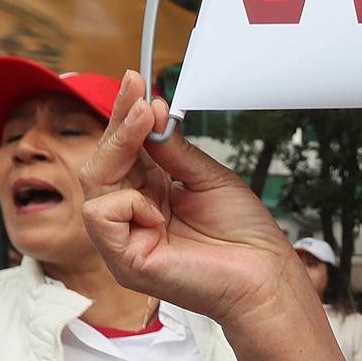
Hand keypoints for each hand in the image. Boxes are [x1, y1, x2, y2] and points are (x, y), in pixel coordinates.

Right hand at [79, 75, 306, 327]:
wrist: (266, 278)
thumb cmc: (245, 238)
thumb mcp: (209, 179)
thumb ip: (174, 150)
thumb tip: (151, 113)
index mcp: (151, 196)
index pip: (124, 152)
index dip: (126, 117)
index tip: (136, 82)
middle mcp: (133, 216)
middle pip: (102, 162)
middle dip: (119, 123)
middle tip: (140, 95)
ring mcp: (125, 240)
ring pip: (94, 183)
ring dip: (120, 146)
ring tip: (148, 124)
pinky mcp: (125, 262)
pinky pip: (101, 216)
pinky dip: (126, 202)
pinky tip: (157, 208)